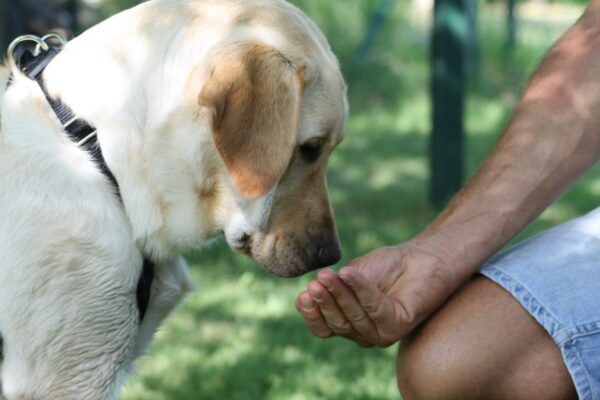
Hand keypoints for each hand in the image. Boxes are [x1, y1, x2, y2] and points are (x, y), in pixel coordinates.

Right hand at [295, 242, 461, 346]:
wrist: (422, 257)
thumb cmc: (388, 266)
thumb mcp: (350, 275)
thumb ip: (332, 288)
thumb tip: (305, 296)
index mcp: (350, 324)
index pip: (324, 329)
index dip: (311, 316)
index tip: (302, 296)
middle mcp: (366, 334)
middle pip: (337, 324)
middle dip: (324, 302)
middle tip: (315, 283)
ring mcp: (383, 333)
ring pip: (354, 318)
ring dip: (340, 294)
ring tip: (328, 274)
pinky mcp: (399, 325)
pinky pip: (374, 308)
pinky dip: (360, 289)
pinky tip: (349, 273)